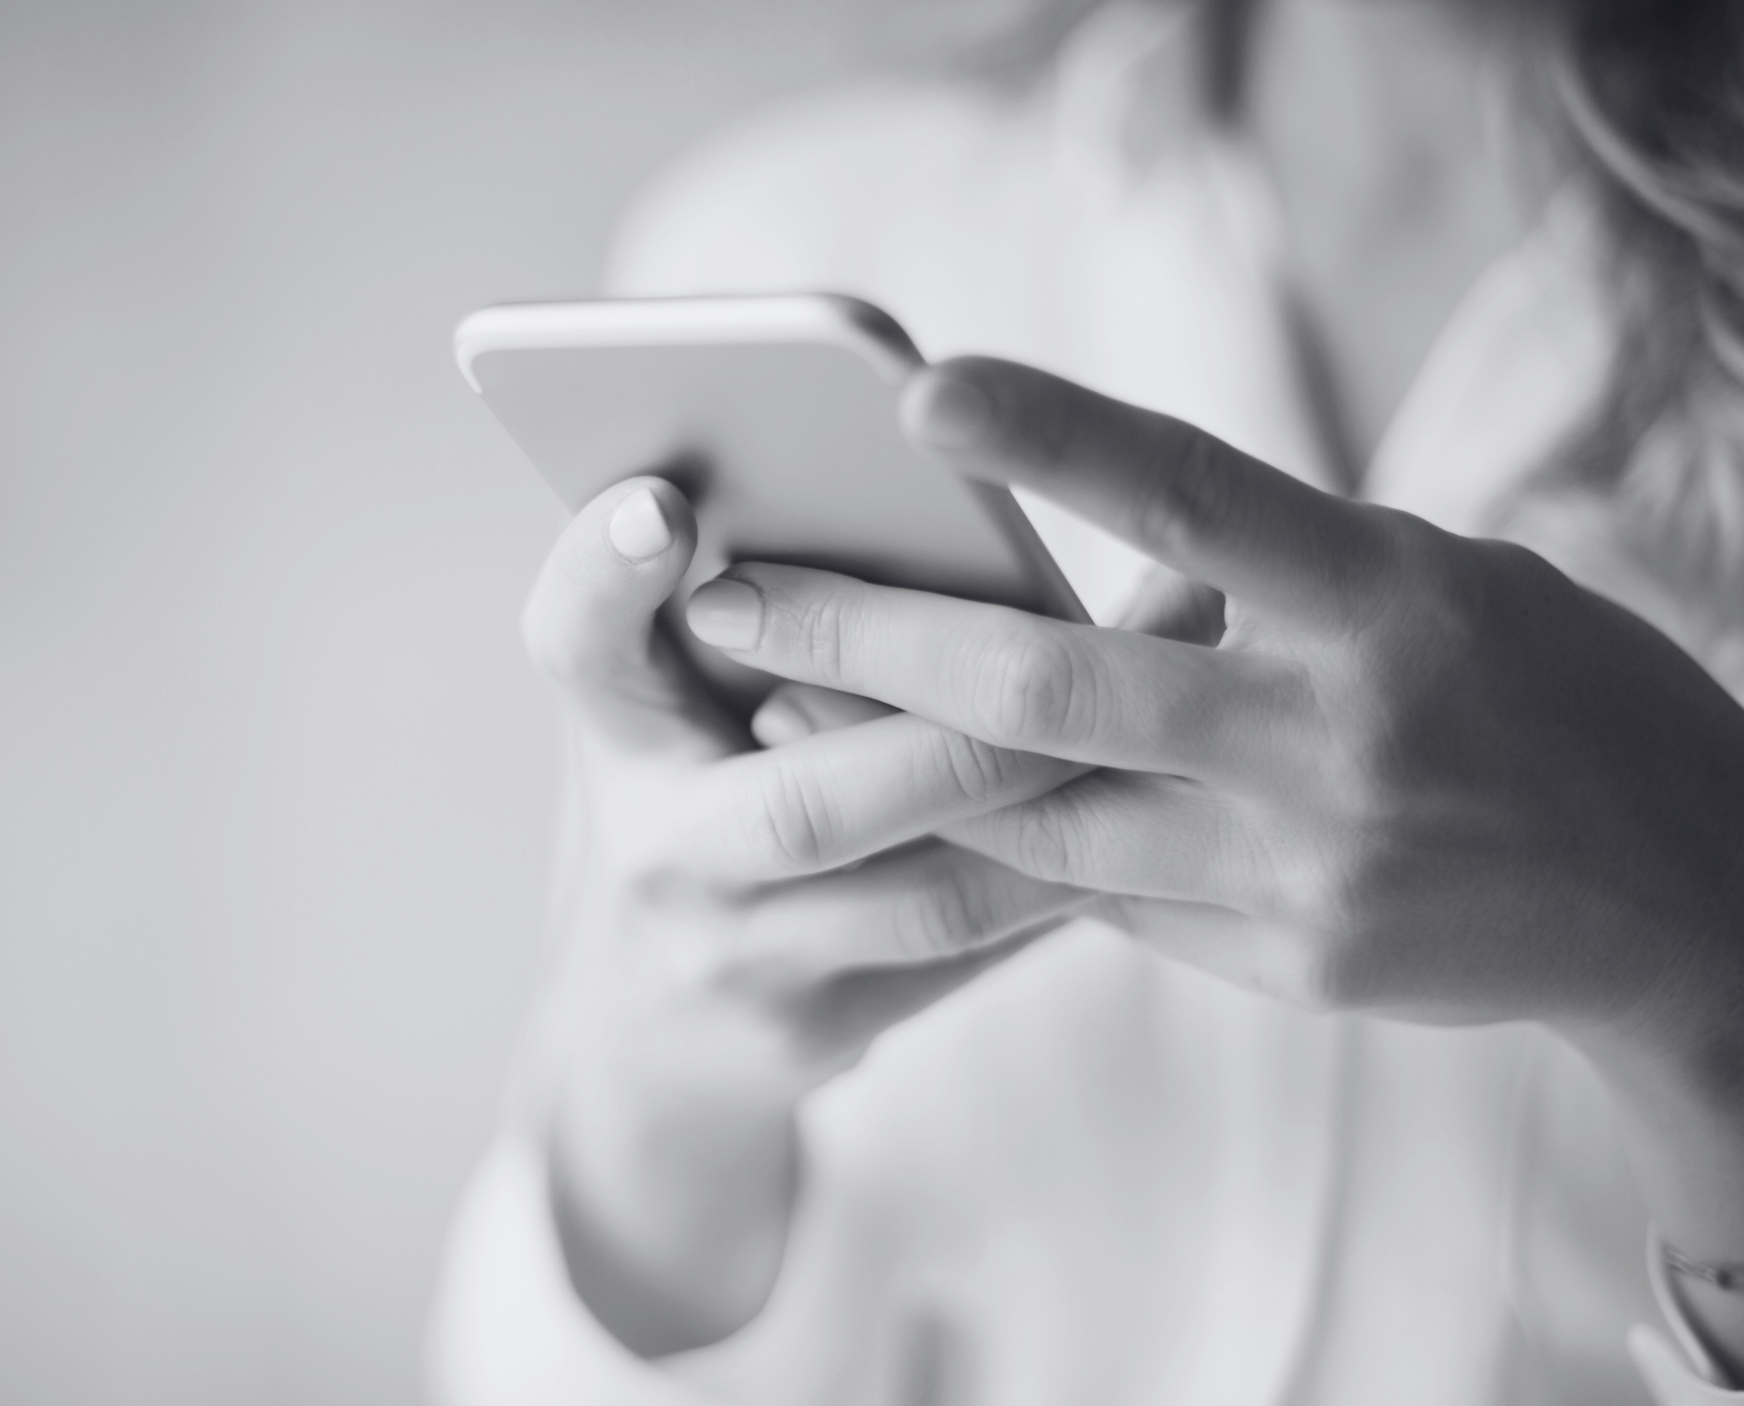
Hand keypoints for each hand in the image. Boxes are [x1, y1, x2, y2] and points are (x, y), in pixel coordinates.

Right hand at [521, 475, 1085, 1354]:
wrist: (645, 1025)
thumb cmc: (685, 789)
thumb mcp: (667, 690)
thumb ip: (735, 594)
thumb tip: (905, 453)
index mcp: (611, 730)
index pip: (578, 641)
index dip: (607, 573)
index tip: (662, 504)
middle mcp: (659, 853)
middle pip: (807, 805)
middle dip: (969, 727)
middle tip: (1096, 635)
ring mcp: (742, 962)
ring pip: (934, 895)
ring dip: (1066, 800)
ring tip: (1165, 699)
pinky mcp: (823, 1032)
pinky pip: (980, 946)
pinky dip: (1078, 867)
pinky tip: (1163, 796)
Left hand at [681, 356, 1743, 1380]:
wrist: (1677, 902)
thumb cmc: (1545, 692)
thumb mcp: (1436, 585)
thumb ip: (1267, 579)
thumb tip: (1086, 574)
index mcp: (1388, 599)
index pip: (1200, 499)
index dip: (1059, 443)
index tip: (920, 392)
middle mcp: (1333, 735)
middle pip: (1053, 689)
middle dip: (869, 639)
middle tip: (730, 590)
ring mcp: (1302, 865)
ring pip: (1038, 817)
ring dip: (887, 758)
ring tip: (766, 696)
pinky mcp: (1283, 960)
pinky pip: (1099, 896)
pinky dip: (999, 841)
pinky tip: (900, 801)